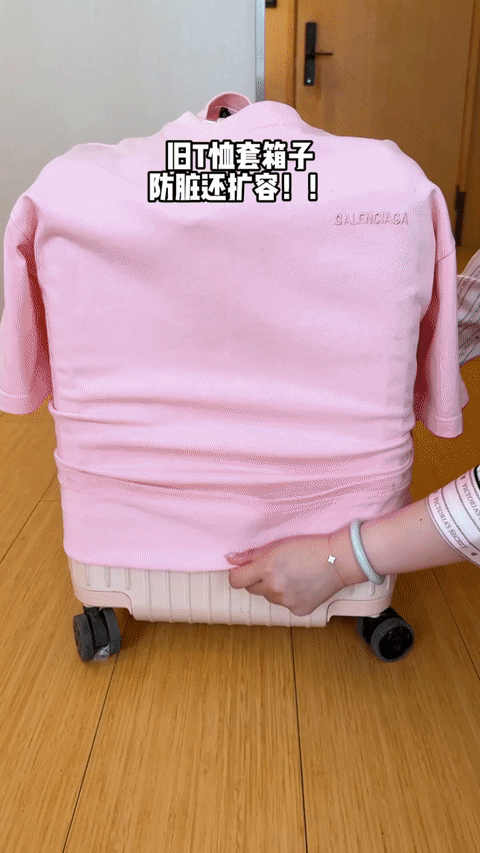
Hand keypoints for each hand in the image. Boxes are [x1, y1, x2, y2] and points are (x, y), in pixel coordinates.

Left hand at [225, 533, 352, 616]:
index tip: (243, 571)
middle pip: (252, 589)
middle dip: (258, 580)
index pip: (236, 581)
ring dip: (274, 589)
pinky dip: (289, 597)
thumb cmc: (310, 548)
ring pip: (270, 597)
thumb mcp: (279, 546)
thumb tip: (231, 560)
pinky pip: (285, 605)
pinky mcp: (298, 611)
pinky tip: (302, 586)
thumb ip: (252, 555)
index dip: (237, 575)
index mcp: (267, 569)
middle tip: (275, 569)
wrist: (338, 561)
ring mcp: (286, 602)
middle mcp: (274, 588)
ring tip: (293, 576)